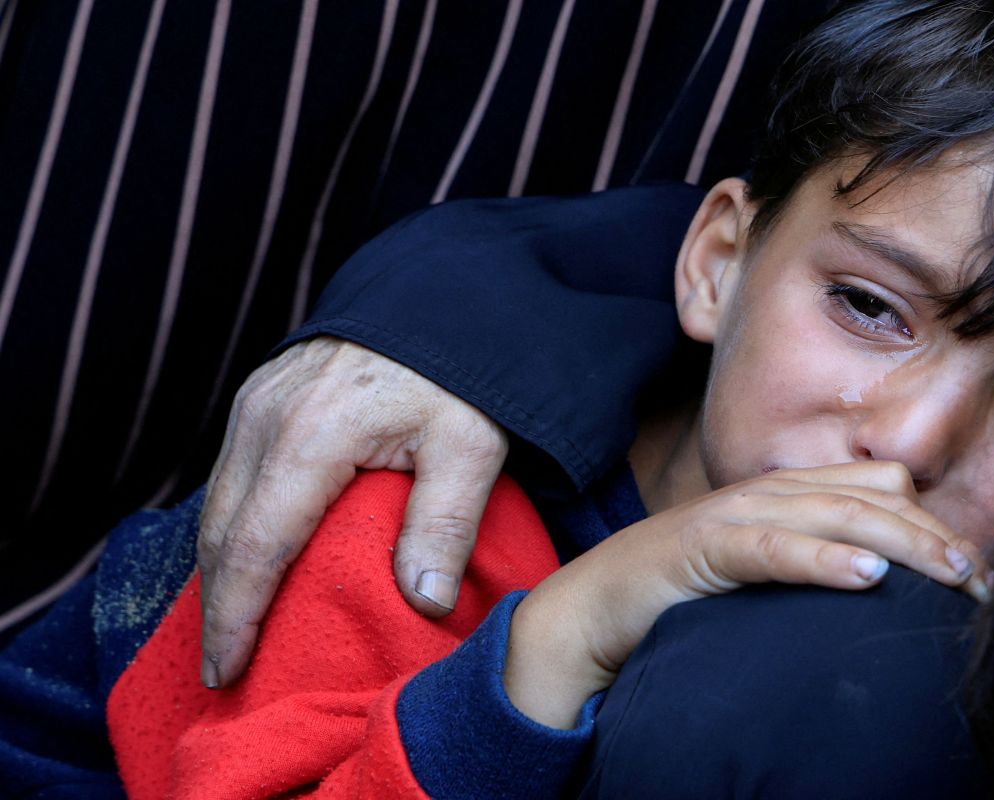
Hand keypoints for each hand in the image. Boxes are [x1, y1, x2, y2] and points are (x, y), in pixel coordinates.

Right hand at [198, 337, 506, 687]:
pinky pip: (228, 475)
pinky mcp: (259, 396)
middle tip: (224, 667)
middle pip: (221, 531)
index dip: (237, 615)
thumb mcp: (470, 445)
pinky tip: (245, 559)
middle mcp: (265, 420)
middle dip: (217, 605)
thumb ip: (445, 523)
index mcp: (311, 437)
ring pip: (216, 503)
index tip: (228, 669)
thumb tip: (424, 603)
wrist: (438, 295)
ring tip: (231, 626)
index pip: (256, 546)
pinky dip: (229, 526)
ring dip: (218, 568)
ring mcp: (255, 403)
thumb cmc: (458, 373)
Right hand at [504, 461, 991, 727]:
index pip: (879, 488)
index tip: (980, 573)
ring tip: (952, 574)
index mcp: (785, 496)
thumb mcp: (762, 575)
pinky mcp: (704, 547)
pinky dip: (823, 560)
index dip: (935, 523)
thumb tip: (881, 588)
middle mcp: (768, 493)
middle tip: (985, 581)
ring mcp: (735, 515)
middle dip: (937, 536)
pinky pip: (773, 548)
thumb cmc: (684, 596)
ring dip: (904, 544)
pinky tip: (867, 578)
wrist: (596, 606)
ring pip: (837, 515)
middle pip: (873, 498)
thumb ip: (812, 564)